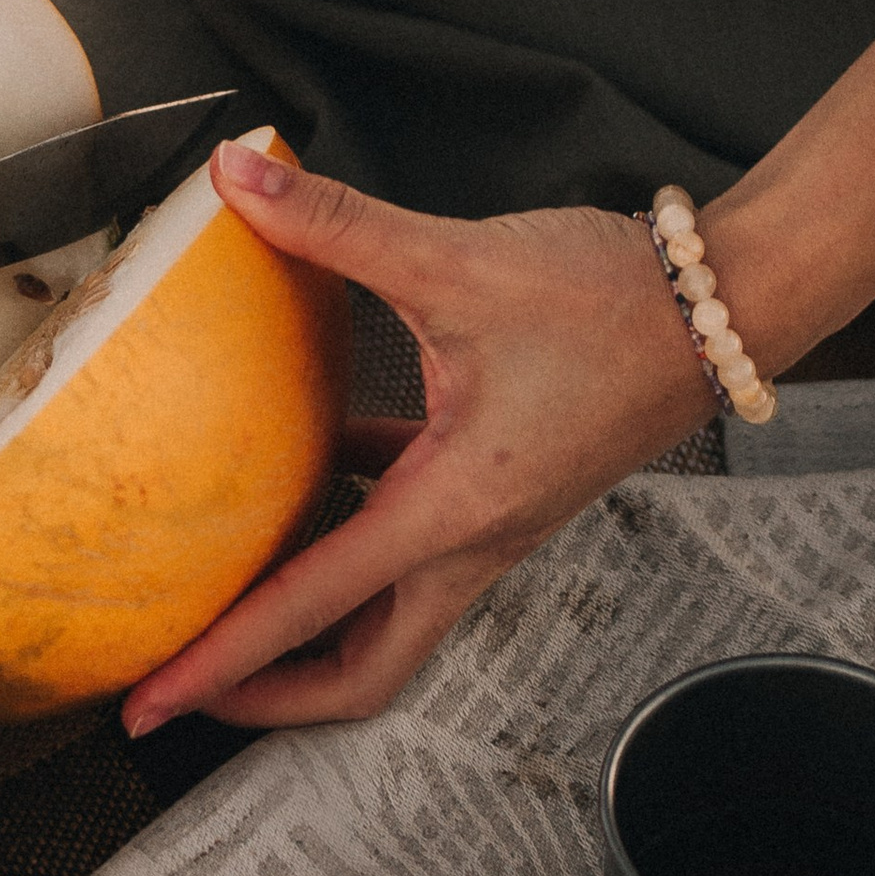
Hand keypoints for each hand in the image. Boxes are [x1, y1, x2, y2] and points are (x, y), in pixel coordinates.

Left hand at [122, 145, 716, 733]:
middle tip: (175, 687)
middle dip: (265, 691)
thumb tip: (236, 172)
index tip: (149, 704)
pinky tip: (300, 465)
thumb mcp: (457, 258)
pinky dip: (346, 526)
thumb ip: (335, 222)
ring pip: (384, 614)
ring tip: (219, 598)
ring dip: (305, 622)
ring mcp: (489, 523)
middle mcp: (471, 541)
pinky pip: (406, 538)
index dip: (219, 663)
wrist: (725, 301)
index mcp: (454, 510)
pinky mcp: (498, 488)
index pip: (310, 609)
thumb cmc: (613, 298)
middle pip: (359, 668)